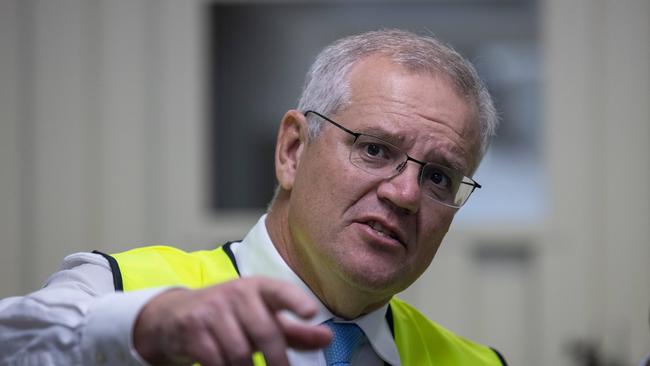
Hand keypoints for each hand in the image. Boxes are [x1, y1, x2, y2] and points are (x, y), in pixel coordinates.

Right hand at [133, 277, 331, 365]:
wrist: (174, 316)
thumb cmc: (230, 317)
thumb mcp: (261, 318)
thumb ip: (294, 331)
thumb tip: (327, 338)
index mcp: (258, 288)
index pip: (279, 290)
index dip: (295, 300)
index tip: (311, 311)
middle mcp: (236, 293)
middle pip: (264, 331)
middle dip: (277, 361)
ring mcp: (212, 308)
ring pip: (240, 351)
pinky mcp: (191, 327)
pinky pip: (214, 359)